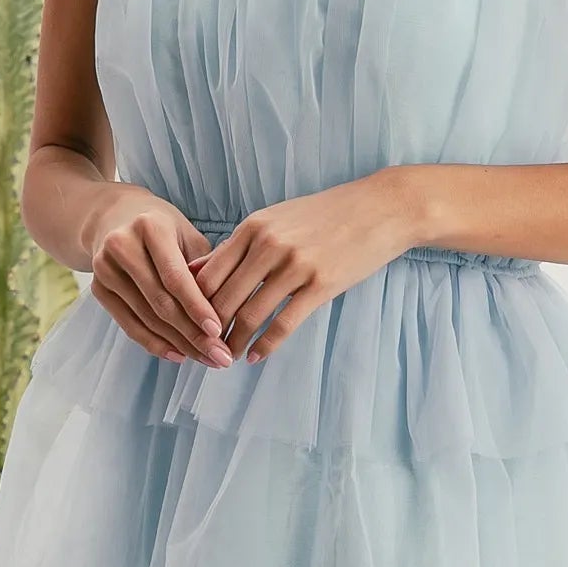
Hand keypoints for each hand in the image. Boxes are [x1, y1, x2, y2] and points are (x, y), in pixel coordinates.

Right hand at [88, 191, 233, 366]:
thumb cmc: (163, 227)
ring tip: (206, 359)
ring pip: (146, 318)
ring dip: (179, 344)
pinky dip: (155, 343)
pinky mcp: (97, 288)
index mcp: (150, 226)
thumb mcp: (188, 234)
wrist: (114, 218)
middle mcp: (122, 246)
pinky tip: (179, 355)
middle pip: (160, 302)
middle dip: (193, 334)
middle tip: (220, 357)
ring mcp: (105, 268)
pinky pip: (129, 325)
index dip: (197, 307)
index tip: (219, 332)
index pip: (175, 277)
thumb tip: (227, 306)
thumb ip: (206, 266)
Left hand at [185, 174, 417, 363]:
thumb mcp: (275, 219)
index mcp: (253, 227)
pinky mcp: (321, 285)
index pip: (209, 273)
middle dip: (209, 329)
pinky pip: (284, 323)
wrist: (379, 209)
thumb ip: (237, 245)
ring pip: (251, 314)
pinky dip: (264, 345)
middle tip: (202, 349)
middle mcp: (268, 245)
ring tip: (226, 357)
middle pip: (224, 297)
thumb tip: (195, 271)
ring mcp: (295, 265)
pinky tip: (254, 356)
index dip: (193, 303)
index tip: (188, 323)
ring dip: (234, 341)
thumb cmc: (324, 214)